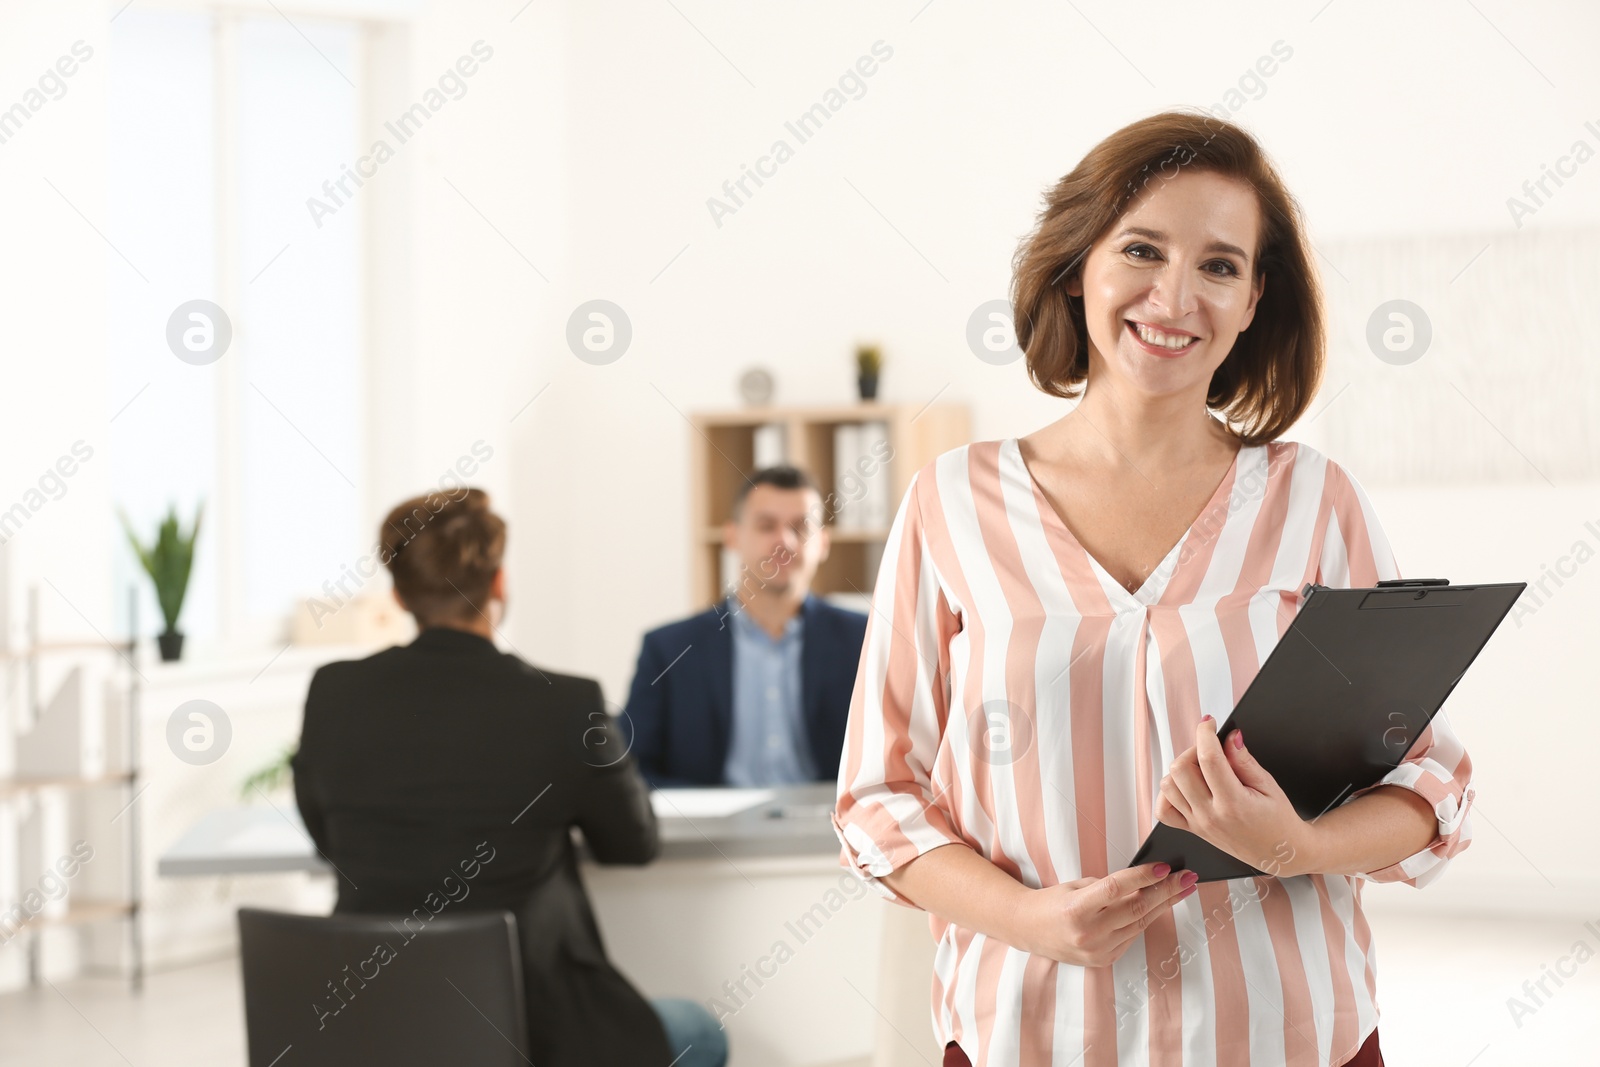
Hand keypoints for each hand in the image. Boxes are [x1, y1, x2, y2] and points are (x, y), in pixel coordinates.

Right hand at [1018, 862, 1196, 966]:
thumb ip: (1108, 888)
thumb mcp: (1076, 886)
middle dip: (1166, 891)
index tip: (1165, 867)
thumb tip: (1145, 883)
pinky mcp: (1104, 960)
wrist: (1029, 929)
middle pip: (1136, 908)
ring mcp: (1097, 950)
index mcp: (1076, 909)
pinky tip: (1155, 906)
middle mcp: (1088, 933)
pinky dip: (1143, 920)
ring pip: (1139, 923)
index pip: (1116, 889)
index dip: (1142, 877)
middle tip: (1187, 878)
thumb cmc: (1052, 902)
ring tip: (1181, 889)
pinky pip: (1131, 936)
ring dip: (1163, 905)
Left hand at [1156, 717, 1310, 877]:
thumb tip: (1230, 737)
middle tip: (1210, 749)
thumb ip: (1245, 761)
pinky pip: (1164, 810)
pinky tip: (1187, 787)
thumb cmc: (1278, 822)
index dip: (1205, 734)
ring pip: (1168, 786)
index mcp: (1233, 804)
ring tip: (1202, 769)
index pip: (1209, 759)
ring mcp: (1198, 824)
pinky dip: (1169, 793)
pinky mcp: (1192, 830)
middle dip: (1193, 750)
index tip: (1209, 723)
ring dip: (1181, 770)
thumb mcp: (1269, 786)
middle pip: (1181, 769)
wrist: (1279, 854)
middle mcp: (1210, 815)